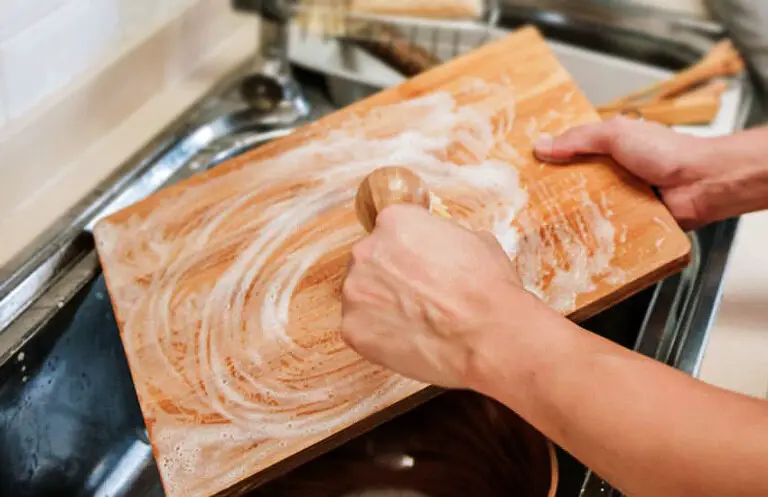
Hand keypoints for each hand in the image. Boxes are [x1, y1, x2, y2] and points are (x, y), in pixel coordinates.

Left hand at [340, 204, 549, 388]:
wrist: (487, 336)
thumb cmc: (487, 288)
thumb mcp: (476, 240)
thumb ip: (444, 236)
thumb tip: (441, 245)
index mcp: (395, 221)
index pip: (392, 229)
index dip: (409, 250)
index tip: (421, 266)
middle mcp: (366, 250)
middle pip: (371, 260)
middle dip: (391, 276)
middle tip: (418, 297)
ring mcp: (354, 290)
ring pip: (362, 294)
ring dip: (381, 305)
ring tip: (414, 322)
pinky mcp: (351, 327)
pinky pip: (360, 328)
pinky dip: (379, 335)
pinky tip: (407, 340)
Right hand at [533, 116, 712, 229]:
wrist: (701, 183)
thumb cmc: (665, 152)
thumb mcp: (615, 134)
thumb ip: (579, 139)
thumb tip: (540, 146)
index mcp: (608, 149)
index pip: (571, 154)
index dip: (550, 161)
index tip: (524, 170)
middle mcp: (612, 174)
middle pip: (574, 184)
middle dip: (553, 192)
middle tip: (525, 202)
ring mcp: (620, 199)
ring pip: (586, 208)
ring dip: (570, 216)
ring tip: (540, 225)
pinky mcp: (628, 223)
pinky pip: (603, 229)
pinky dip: (591, 233)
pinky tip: (570, 239)